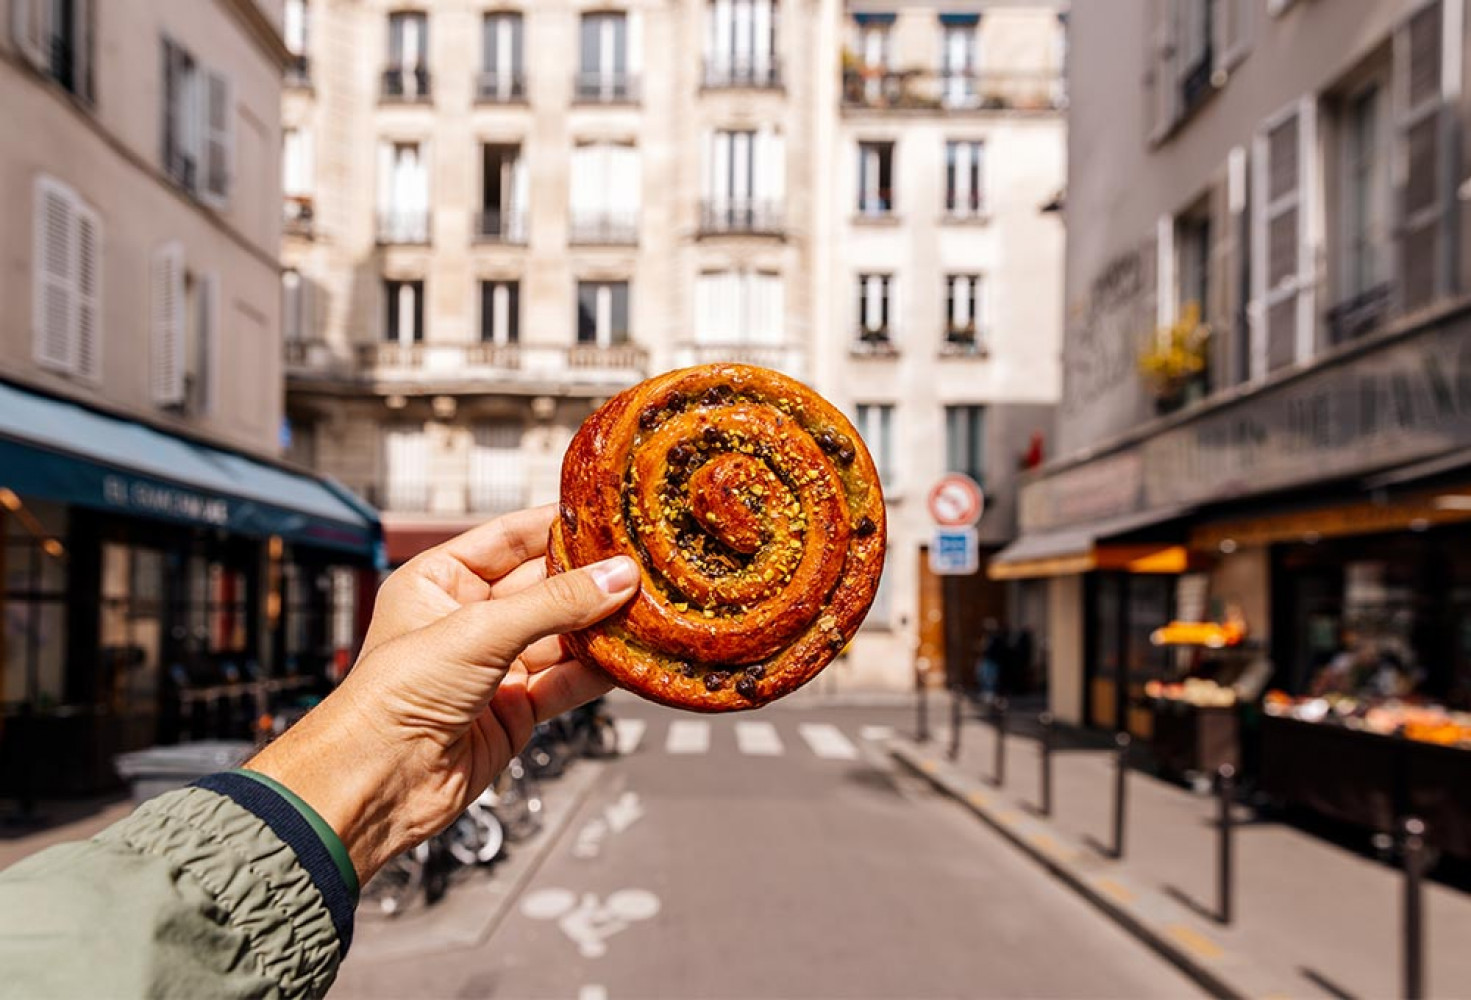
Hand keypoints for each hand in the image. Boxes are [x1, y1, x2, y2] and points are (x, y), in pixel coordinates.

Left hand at [246, 505, 639, 882]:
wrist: (376, 784)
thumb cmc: (392, 698)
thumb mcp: (478, 632)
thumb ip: (553, 604)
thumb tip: (616, 578)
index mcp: (438, 581)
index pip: (509, 538)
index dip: (558, 526)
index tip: (608, 516)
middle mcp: (467, 619)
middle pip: (544, 587)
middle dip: (591, 578)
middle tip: (642, 564)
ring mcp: (493, 666)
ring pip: (562, 635)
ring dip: (601, 626)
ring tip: (648, 608)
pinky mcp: (514, 709)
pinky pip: (566, 681)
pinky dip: (597, 671)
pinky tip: (628, 657)